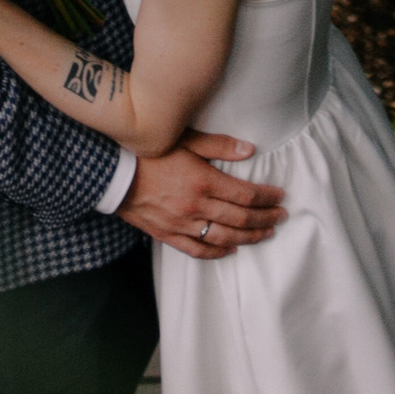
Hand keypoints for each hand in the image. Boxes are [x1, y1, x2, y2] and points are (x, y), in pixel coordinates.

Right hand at [117, 133, 283, 259]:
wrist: (113, 173)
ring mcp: (182, 224)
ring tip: (265, 234)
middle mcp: (196, 206)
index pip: (246, 194)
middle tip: (281, 217)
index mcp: (203, 181)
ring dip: (248, 237)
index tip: (280, 197)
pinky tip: (230, 250)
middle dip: (265, 219)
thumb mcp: (185, 139)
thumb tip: (249, 150)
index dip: (267, 198)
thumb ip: (219, 146)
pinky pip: (197, 249)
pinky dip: (216, 253)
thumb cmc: (149, 151)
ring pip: (223, 237)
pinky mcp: (167, 234)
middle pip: (240, 218)